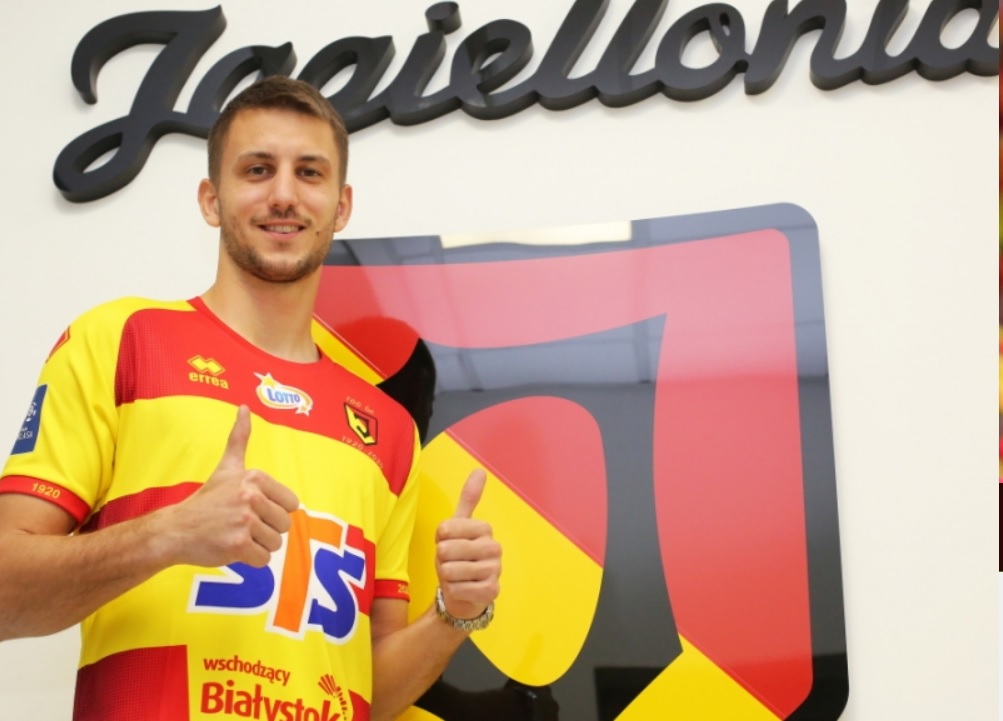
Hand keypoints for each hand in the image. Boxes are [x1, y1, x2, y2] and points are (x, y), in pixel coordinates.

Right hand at [164, 405, 298, 567]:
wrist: (176, 529)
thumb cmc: (206, 499)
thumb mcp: (227, 466)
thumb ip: (239, 438)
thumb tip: (245, 407)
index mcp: (254, 477)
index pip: (291, 504)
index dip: (274, 511)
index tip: (251, 509)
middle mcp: (251, 496)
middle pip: (285, 525)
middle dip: (267, 530)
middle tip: (241, 525)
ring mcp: (244, 521)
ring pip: (276, 543)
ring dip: (259, 545)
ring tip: (236, 535)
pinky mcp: (238, 545)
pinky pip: (263, 559)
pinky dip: (251, 559)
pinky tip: (232, 548)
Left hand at [434, 468, 501, 620]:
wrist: (466, 593)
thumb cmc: (458, 556)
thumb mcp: (459, 526)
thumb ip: (469, 499)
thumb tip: (479, 470)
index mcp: (484, 528)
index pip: (444, 529)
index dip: (439, 539)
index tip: (449, 543)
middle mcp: (494, 547)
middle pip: (445, 550)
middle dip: (442, 560)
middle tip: (452, 563)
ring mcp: (494, 570)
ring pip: (449, 570)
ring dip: (447, 577)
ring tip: (457, 576)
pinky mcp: (491, 591)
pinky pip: (457, 589)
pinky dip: (454, 591)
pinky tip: (463, 589)